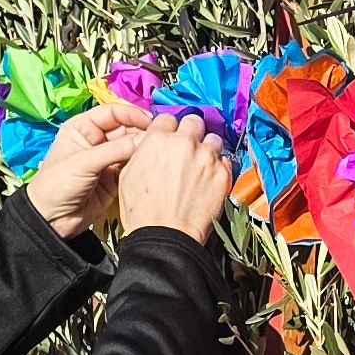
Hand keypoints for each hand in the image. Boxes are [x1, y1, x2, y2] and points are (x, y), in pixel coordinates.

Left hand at [24, 98, 150, 240]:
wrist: (51, 220)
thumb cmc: (58, 184)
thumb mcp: (85, 162)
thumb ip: (117, 149)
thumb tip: (148, 138)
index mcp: (82, 127)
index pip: (112, 113)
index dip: (132, 114)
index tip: (151, 122)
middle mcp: (95, 140)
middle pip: (125, 128)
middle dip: (141, 132)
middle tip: (160, 138)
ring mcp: (106, 159)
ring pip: (130, 147)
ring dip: (143, 149)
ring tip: (160, 151)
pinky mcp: (113, 177)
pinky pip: (131, 166)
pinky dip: (141, 164)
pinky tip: (152, 165)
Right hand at [114, 113, 235, 243]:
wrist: (164, 236)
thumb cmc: (142, 212)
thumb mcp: (128, 174)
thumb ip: (143, 151)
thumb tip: (151, 144)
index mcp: (157, 140)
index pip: (167, 118)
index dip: (169, 130)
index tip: (171, 138)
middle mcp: (184, 142)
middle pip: (193, 121)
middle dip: (191, 132)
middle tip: (188, 148)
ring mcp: (206, 157)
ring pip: (213, 139)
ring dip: (208, 149)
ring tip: (202, 165)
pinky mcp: (223, 174)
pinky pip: (226, 160)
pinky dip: (219, 167)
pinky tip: (210, 180)